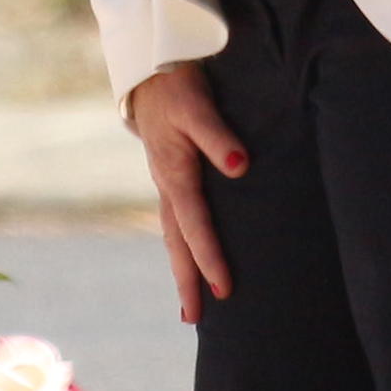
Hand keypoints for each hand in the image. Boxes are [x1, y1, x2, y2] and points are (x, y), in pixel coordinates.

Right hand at [129, 63, 245, 320]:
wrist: (151, 71)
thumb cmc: (177, 87)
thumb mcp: (198, 106)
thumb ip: (219, 136)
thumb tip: (239, 166)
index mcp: (175, 176)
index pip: (195, 226)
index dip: (210, 257)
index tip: (223, 287)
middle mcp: (167, 187)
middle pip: (176, 244)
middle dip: (187, 280)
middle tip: (194, 318)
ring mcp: (166, 185)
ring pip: (172, 238)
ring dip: (181, 271)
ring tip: (189, 308)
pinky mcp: (171, 179)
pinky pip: (175, 225)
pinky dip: (181, 249)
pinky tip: (189, 262)